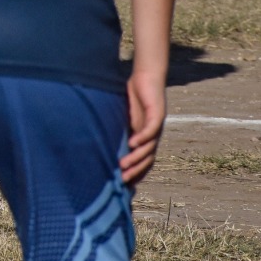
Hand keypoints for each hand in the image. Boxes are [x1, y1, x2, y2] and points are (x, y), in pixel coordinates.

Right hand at [120, 68, 166, 185]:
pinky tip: (132, 144)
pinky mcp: (157, 114)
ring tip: (123, 166)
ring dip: (136, 158)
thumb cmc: (135, 94)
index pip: (144, 160)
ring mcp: (156, 126)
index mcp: (146, 136)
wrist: (147, 76)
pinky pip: (151, 130)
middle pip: (147, 159)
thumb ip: (121, 127)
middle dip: (135, 171)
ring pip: (149, 148)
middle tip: (122, 180)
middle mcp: (153, 135)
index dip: (136, 172)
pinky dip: (142, 138)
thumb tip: (103, 139)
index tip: (124, 184)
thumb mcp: (125, 115)